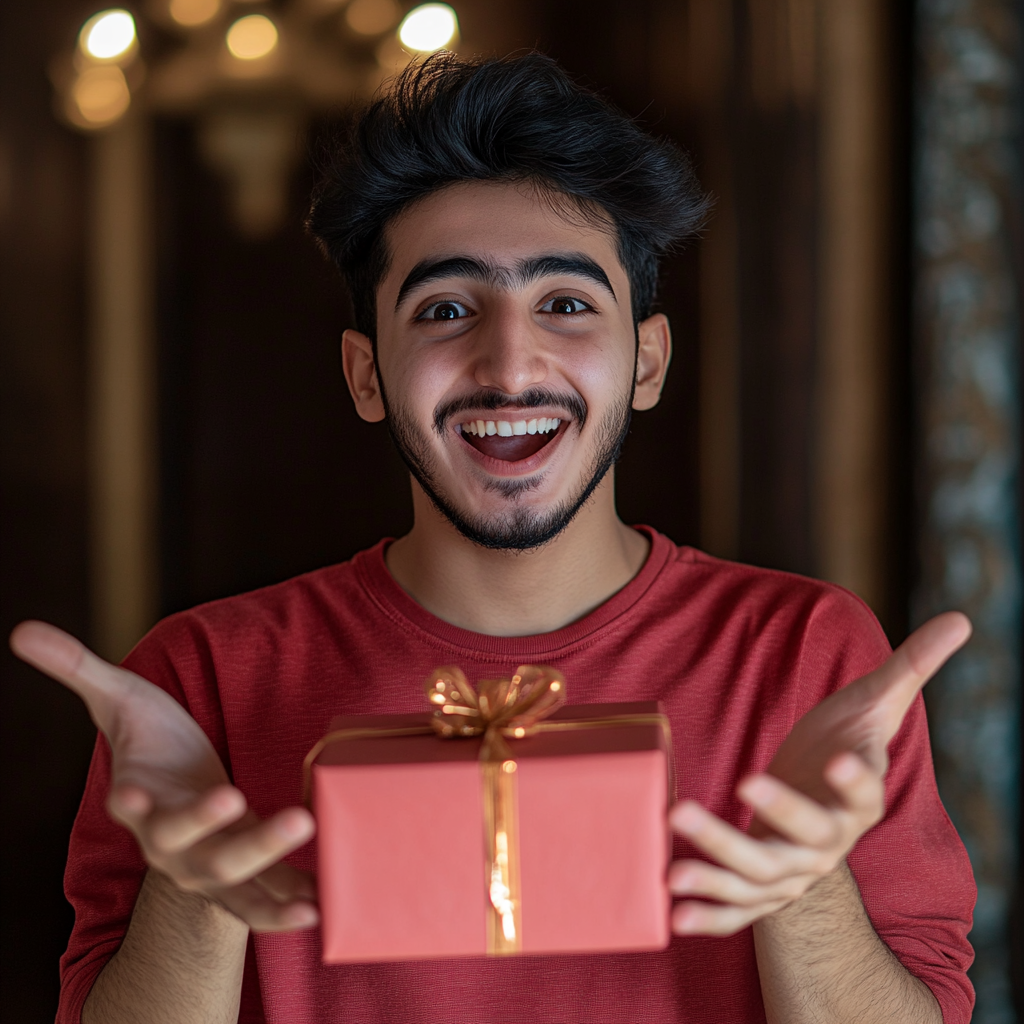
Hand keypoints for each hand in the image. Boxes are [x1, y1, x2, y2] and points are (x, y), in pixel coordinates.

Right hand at [10, 621, 317, 931]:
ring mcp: (205, 862)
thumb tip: (22, 629)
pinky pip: (260, 900)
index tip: (125, 794)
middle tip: (237, 799)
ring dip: (265, 871)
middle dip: (211, 829)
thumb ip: (77, 668)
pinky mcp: (242, 872)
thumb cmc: (151, 740)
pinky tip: (319, 908)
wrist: (180, 784)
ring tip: (303, 859)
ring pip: (229, 879)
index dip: (128, 803)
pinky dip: (285, 907)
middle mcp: (169, 843)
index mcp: (139, 801)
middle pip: (184, 848)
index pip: (128, 808)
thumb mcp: (118, 697)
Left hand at [667, 611, 970, 935]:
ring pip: (761, 878)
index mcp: (858, 797)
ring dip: (720, 872)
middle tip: (743, 777)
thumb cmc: (840, 745)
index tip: (836, 760)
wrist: (815, 799)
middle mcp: (828, 841)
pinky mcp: (762, 888)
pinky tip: (674, 916)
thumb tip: (961, 618)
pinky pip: (739, 911)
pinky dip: (710, 918)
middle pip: (808, 838)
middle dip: (776, 813)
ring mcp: (795, 869)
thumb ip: (911, 666)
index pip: (864, 792)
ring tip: (677, 868)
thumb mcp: (874, 704)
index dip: (854, 780)